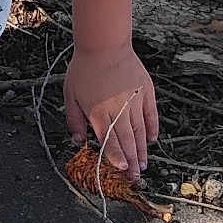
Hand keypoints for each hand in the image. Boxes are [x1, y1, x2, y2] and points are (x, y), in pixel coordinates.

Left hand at [63, 44, 158, 178]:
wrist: (104, 44)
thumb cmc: (84, 68)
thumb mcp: (70, 95)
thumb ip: (74, 120)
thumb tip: (78, 140)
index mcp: (98, 112)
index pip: (109, 141)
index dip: (116, 158)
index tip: (122, 170)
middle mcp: (118, 109)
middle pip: (127, 140)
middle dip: (131, 161)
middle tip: (136, 177)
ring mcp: (134, 100)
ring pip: (140, 131)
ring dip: (142, 150)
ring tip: (144, 164)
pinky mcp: (145, 91)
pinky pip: (151, 115)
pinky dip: (152, 128)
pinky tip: (152, 140)